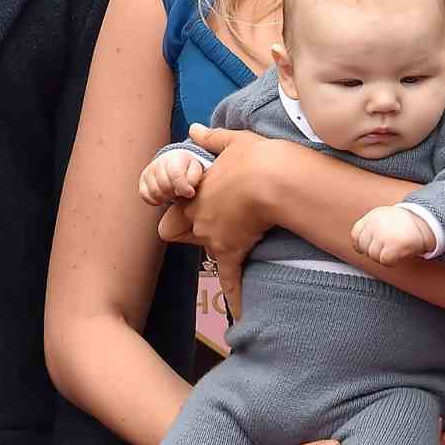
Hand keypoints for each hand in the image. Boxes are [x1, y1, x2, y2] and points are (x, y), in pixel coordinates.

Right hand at [138, 151, 205, 206]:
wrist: (176, 162)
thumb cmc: (189, 169)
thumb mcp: (197, 170)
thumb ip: (194, 179)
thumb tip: (188, 191)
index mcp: (176, 157)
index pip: (175, 175)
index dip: (183, 188)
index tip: (190, 193)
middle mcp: (159, 162)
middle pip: (165, 186)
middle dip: (175, 193)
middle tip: (181, 192)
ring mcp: (149, 170)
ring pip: (154, 192)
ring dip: (165, 197)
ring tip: (173, 193)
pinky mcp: (142, 179)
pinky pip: (144, 195)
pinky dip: (155, 200)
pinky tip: (164, 197)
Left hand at [158, 127, 294, 319]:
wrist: (273, 179)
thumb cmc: (255, 157)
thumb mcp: (232, 141)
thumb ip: (211, 138)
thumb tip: (196, 128)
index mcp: (195, 194)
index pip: (170, 213)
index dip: (176, 215)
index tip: (187, 212)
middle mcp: (197, 218)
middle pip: (178, 234)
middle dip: (189, 233)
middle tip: (212, 226)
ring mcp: (213, 237)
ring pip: (204, 252)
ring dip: (217, 252)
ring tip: (236, 248)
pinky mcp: (233, 251)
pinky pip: (230, 280)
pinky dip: (235, 297)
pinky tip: (239, 316)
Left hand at [351, 204, 432, 264]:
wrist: (427, 221)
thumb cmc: (406, 223)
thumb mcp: (384, 217)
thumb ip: (371, 227)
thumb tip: (358, 246)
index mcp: (372, 216)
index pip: (355, 235)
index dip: (362, 244)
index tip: (371, 246)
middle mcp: (375, 224)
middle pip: (363, 247)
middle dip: (373, 251)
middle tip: (386, 248)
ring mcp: (383, 235)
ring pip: (373, 255)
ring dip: (383, 256)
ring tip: (394, 249)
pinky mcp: (393, 245)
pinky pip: (384, 260)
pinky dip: (391, 261)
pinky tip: (399, 254)